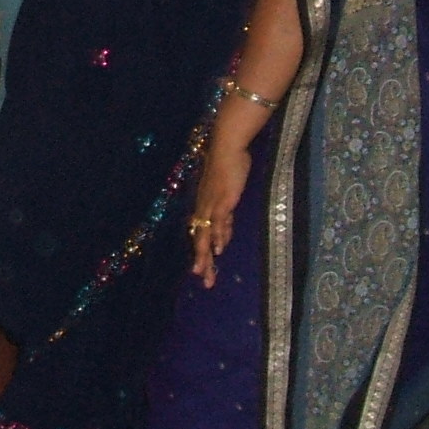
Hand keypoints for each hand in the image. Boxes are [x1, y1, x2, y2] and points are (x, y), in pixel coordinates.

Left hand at [186, 142, 252, 287]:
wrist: (227, 148)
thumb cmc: (228, 168)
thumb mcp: (226, 199)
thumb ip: (225, 218)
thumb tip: (225, 236)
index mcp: (203, 208)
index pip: (201, 236)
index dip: (201, 254)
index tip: (201, 272)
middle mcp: (203, 208)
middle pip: (200, 240)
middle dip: (202, 262)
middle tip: (204, 281)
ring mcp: (210, 204)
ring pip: (205, 235)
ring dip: (206, 256)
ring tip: (206, 274)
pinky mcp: (221, 200)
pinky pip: (217, 222)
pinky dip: (218, 236)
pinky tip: (219, 249)